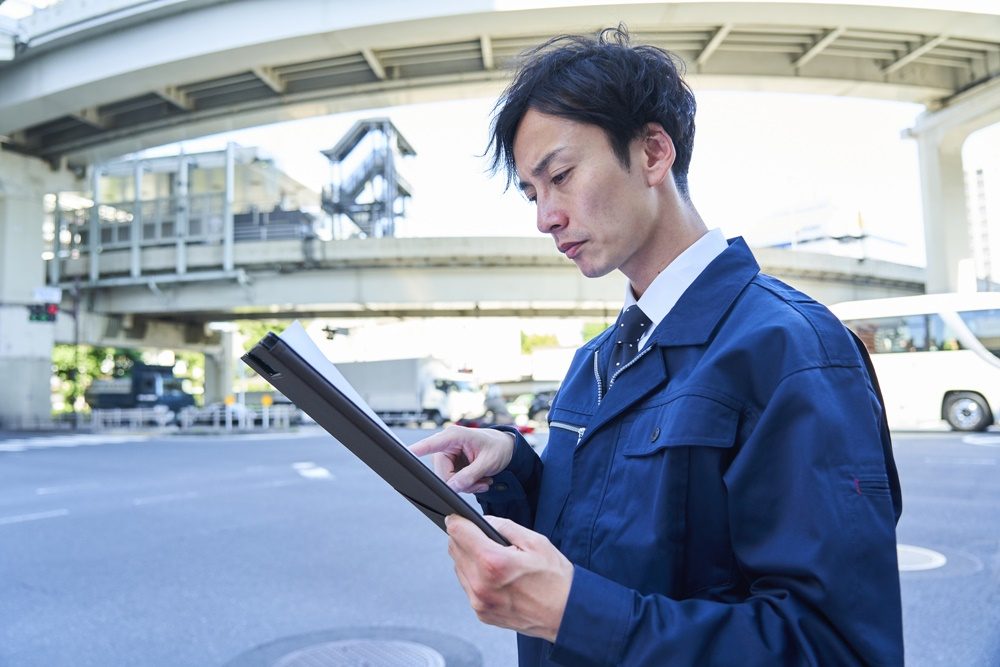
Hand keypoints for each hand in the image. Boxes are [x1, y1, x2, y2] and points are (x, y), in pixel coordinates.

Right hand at [409, 425, 514, 492]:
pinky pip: (453, 482)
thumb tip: (453, 488)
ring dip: (466, 485)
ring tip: (483, 480)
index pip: (432, 443)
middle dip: (461, 483)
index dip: (419, 449)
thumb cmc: (498, 448)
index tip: (406, 452)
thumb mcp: (488, 462)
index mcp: (455, 436)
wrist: (506, 449)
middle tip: (481, 483)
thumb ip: (470, 475)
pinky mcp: (451, 464)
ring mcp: (448, 455)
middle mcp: (447, 445)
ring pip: (447, 480)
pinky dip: (467, 485)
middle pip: (442, 473)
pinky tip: (480, 480)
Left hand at [446, 514, 572, 642]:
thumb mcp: (535, 541)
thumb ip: (504, 526)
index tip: (461, 517)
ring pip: (458, 568)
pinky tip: (494, 576)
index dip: (458, 520)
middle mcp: (481, 584)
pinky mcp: (481, 613)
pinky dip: (475, 576)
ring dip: (469, 558)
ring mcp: (479, 602)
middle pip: (454, 549)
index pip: (458, 532)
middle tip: (484, 537)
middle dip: (464, 538)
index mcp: (493, 562)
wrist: (566, 614)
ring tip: (493, 558)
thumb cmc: (555, 579)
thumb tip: (484, 520)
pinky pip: (467, 586)